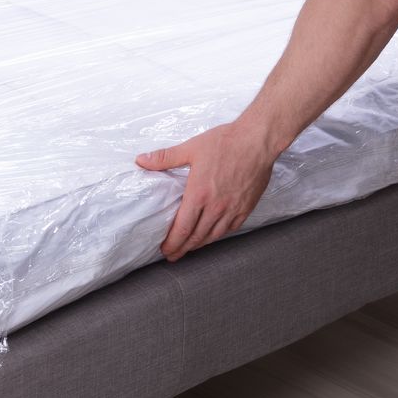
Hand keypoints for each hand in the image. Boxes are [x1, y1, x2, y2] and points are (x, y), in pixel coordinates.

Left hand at [137, 122, 277, 260]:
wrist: (257, 141)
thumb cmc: (225, 142)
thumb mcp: (190, 148)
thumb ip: (164, 158)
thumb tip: (141, 161)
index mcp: (199, 194)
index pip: (182, 228)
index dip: (173, 243)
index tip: (165, 250)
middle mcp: (216, 206)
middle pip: (197, 237)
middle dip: (183, 249)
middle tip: (173, 255)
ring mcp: (232, 209)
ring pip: (213, 236)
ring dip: (199, 245)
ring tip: (189, 248)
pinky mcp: (246, 208)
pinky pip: (230, 229)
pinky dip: (218, 236)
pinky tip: (212, 235)